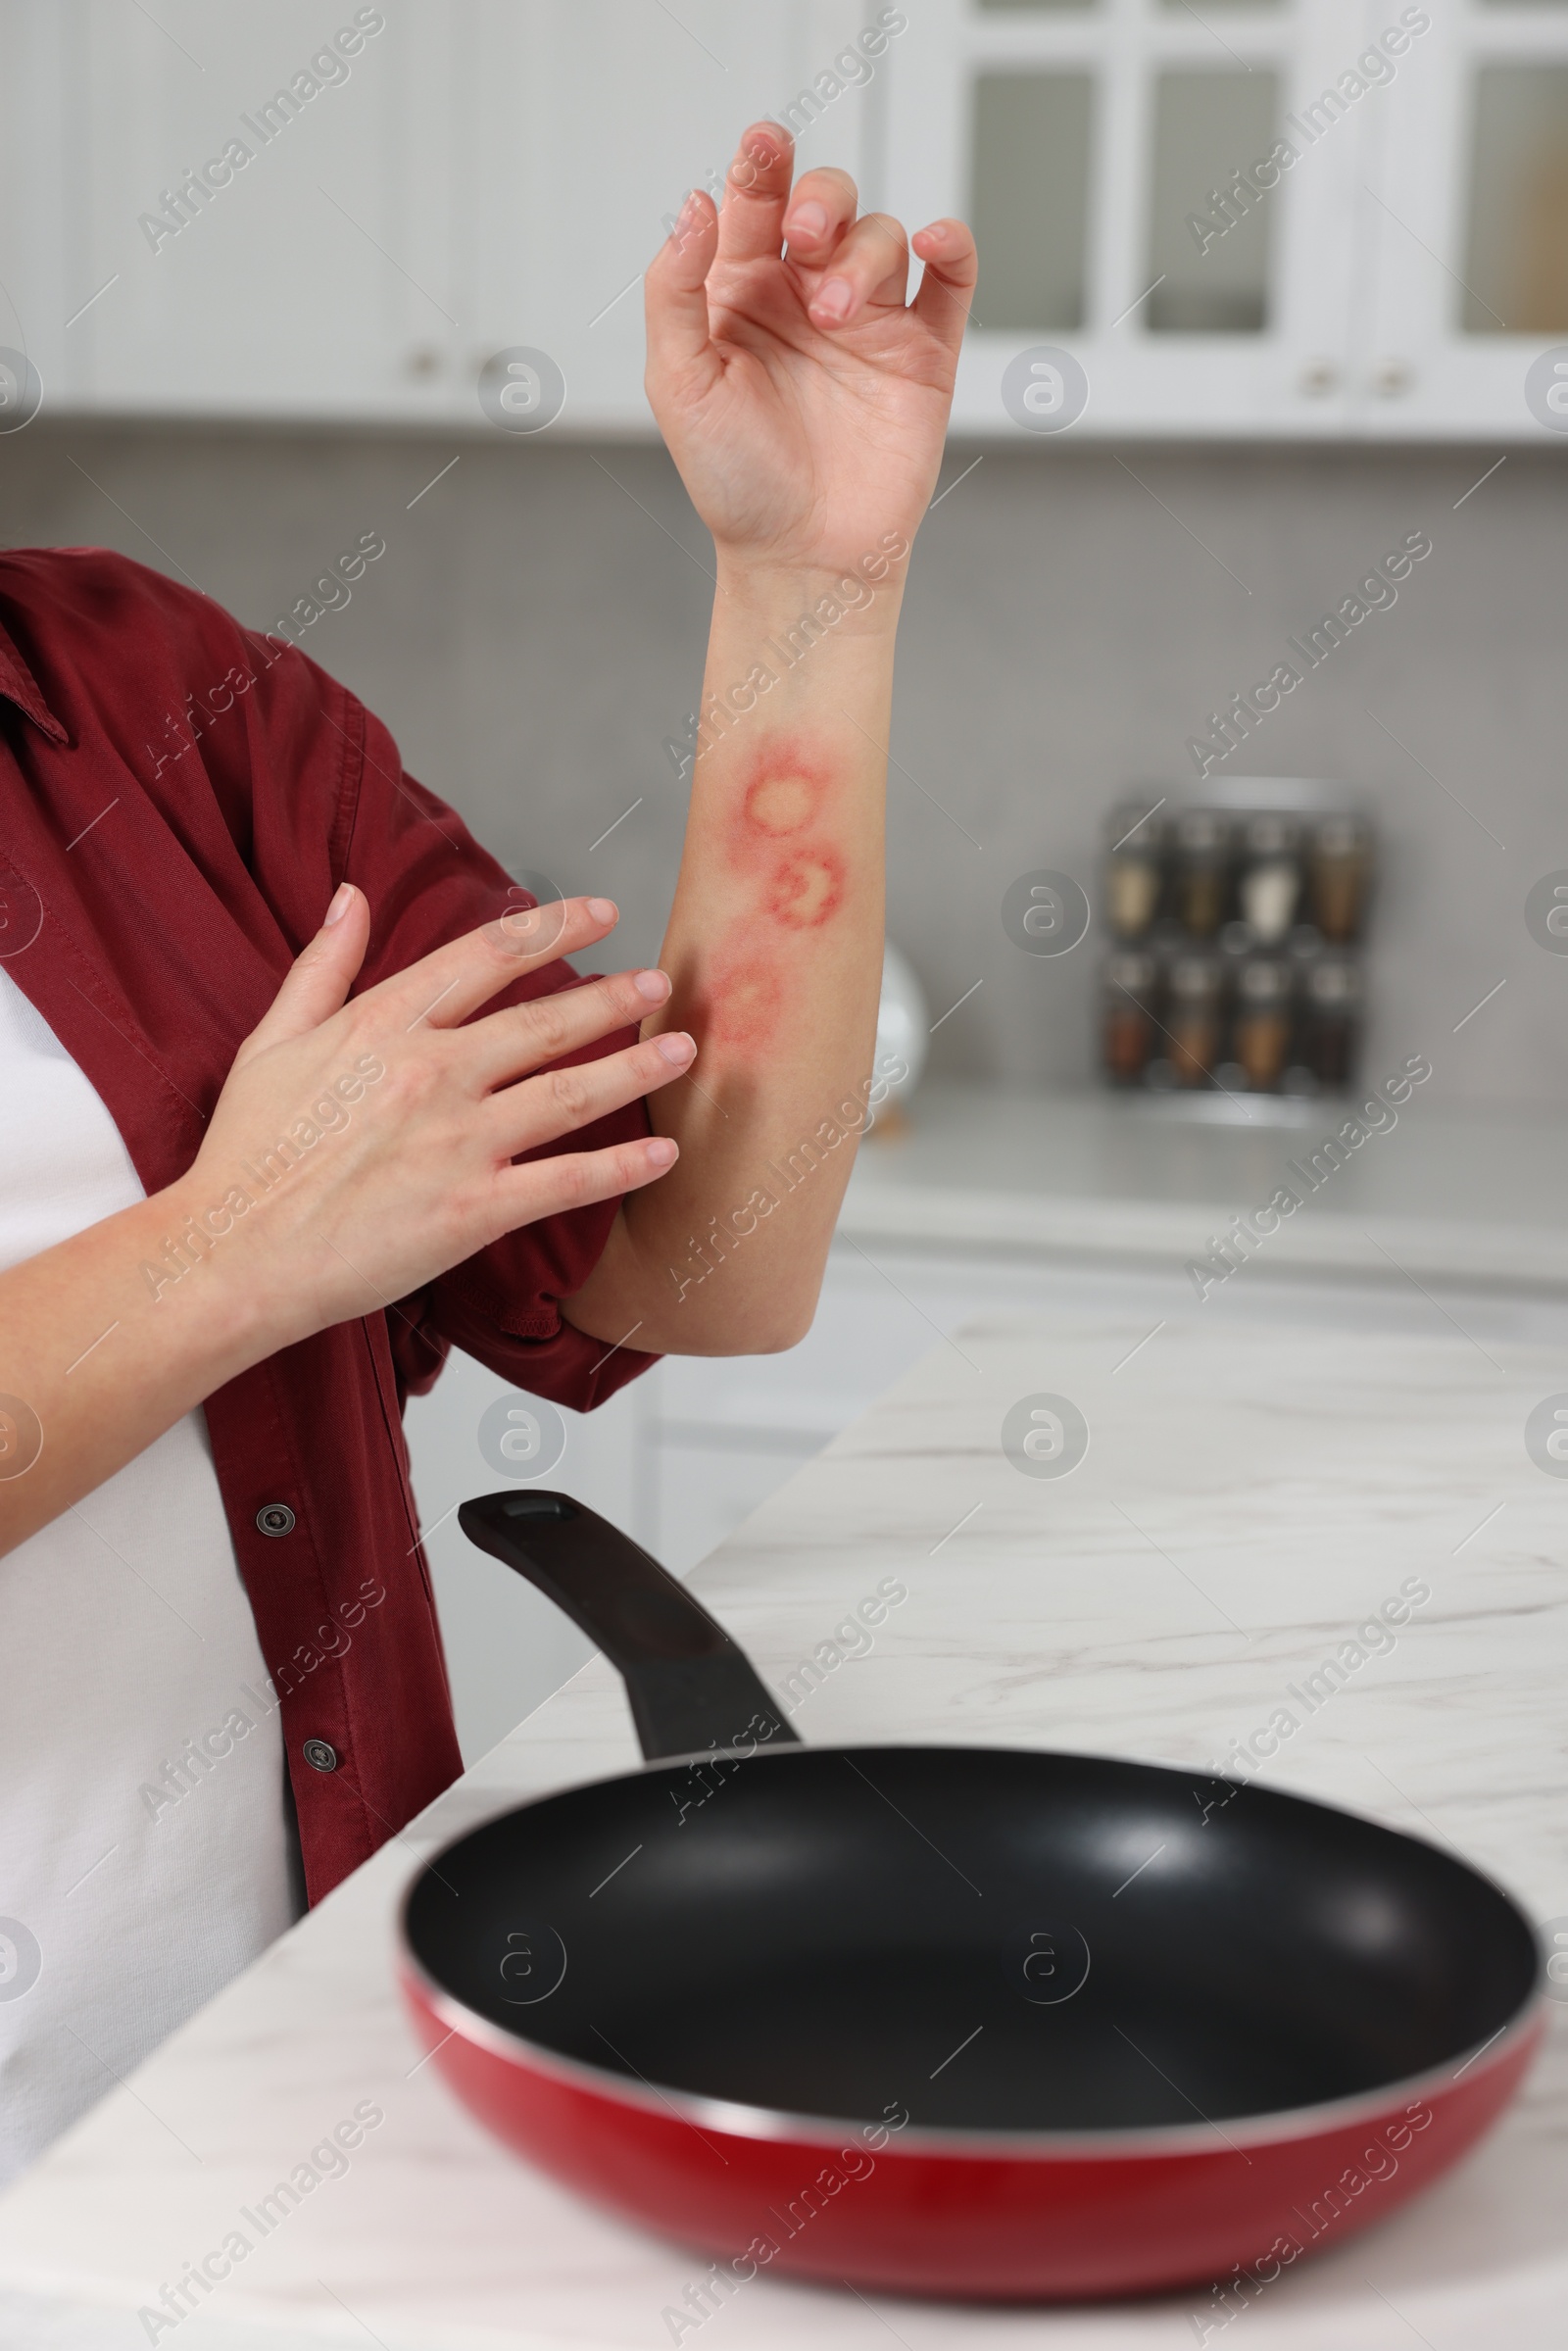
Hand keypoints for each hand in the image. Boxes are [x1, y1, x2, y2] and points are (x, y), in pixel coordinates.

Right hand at [168, 886, 691, 1352]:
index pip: (487, 957)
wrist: (232, 1251)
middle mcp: (432, 1073)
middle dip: (613, 997)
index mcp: (385, 1024)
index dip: (552, 929)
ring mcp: (457, 1141)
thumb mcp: (273, 1039)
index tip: (598, 915)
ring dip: (635, 1067)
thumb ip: (324, 964)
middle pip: (545, 1021)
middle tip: (659, 981)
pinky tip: (664, 1154)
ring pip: (570, 1092)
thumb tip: (352, 895)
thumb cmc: (246, 1154)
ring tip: (682, 1049)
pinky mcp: (471, 1209)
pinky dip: (621, 1166)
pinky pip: (565, 1182)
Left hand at [644, 122, 975, 581]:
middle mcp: (806, 299)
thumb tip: (694, 205)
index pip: (755, 204)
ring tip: (833, 314)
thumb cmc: (736, 482)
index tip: (762, 145)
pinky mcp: (922, 353)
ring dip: (861, 255)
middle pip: (826, 203)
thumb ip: (676, 290)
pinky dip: (951, 244)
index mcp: (744, 295)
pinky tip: (933, 242)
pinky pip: (951, 277)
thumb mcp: (679, 383)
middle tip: (803, 235)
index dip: (760, 164)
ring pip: (881, 237)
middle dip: (818, 199)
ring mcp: (868, 323)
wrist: (803, 555)